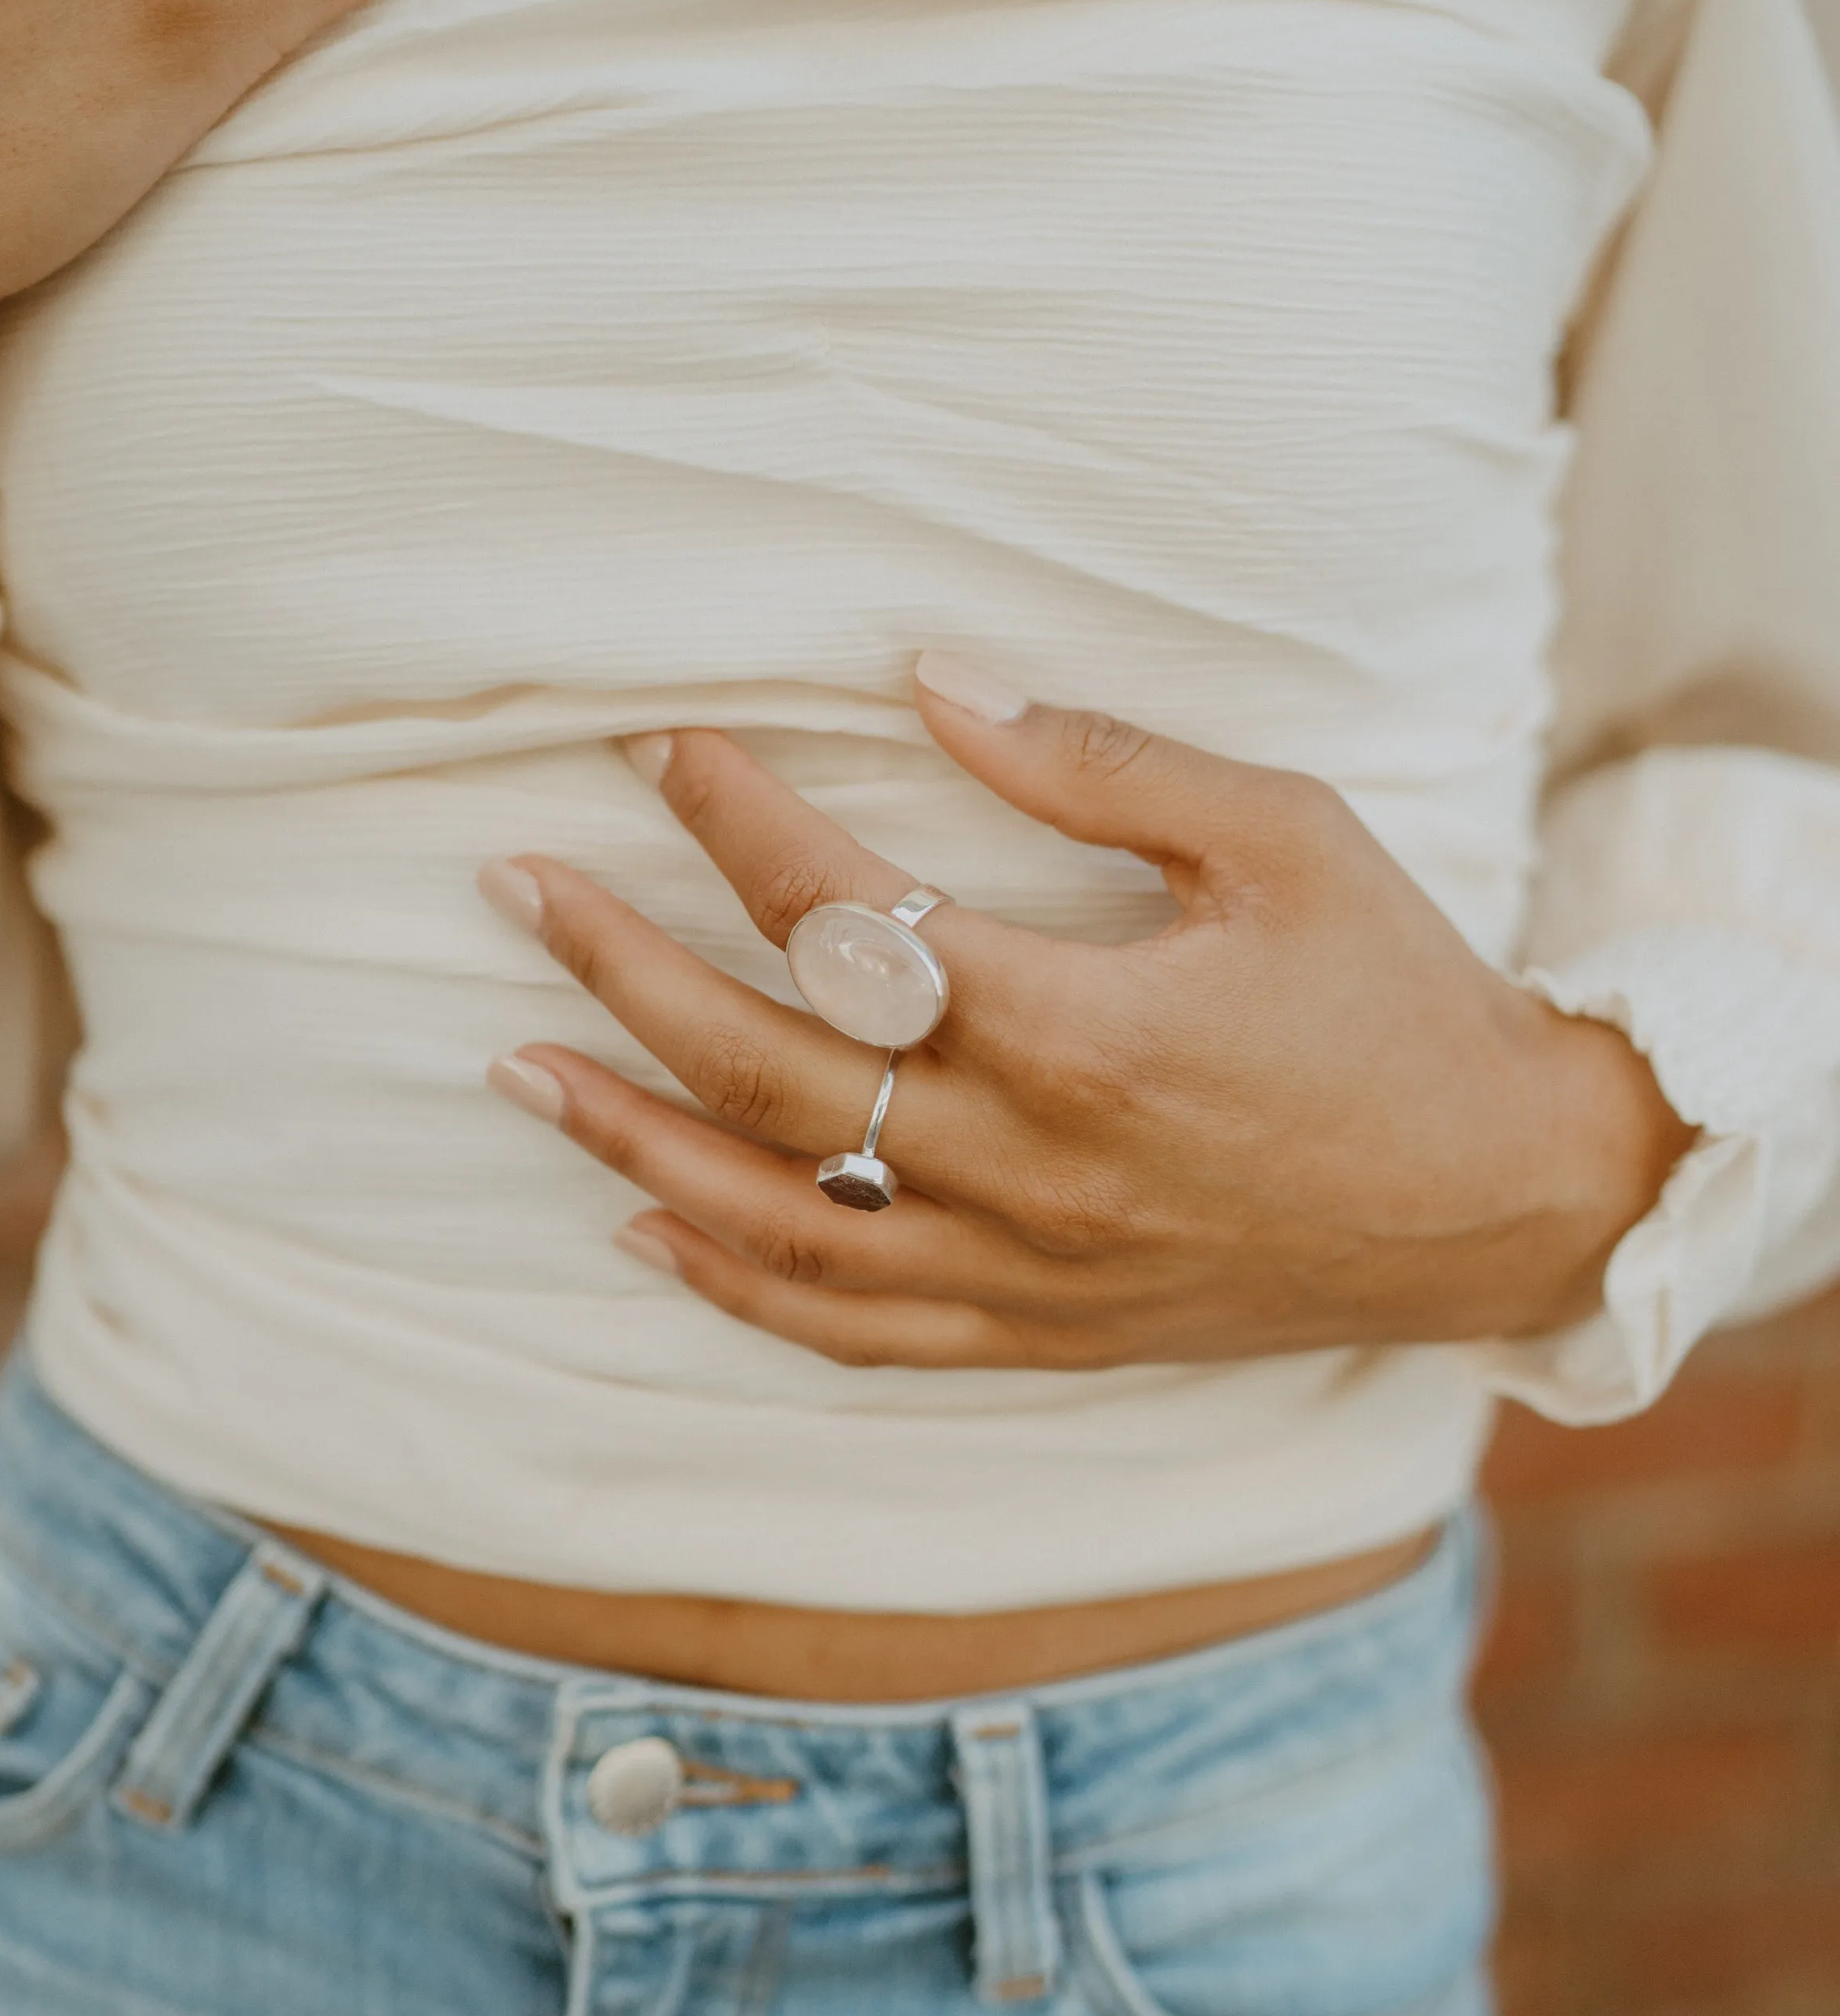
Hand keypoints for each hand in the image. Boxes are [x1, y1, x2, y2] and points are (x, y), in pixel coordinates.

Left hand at [481, 656, 1694, 1369]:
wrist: (1499, 1199)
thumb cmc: (1399, 998)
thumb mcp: (1282, 836)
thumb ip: (1096, 763)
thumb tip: (932, 682)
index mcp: (1086, 1028)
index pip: (854, 918)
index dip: (740, 821)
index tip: (662, 745)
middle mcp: (1031, 1165)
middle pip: (771, 1067)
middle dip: (623, 968)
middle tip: (517, 890)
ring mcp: (1026, 1269)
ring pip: (777, 1217)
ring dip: (632, 1140)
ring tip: (517, 1068)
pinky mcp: (1039, 1333)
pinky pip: (851, 1328)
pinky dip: (736, 1283)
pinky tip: (649, 1228)